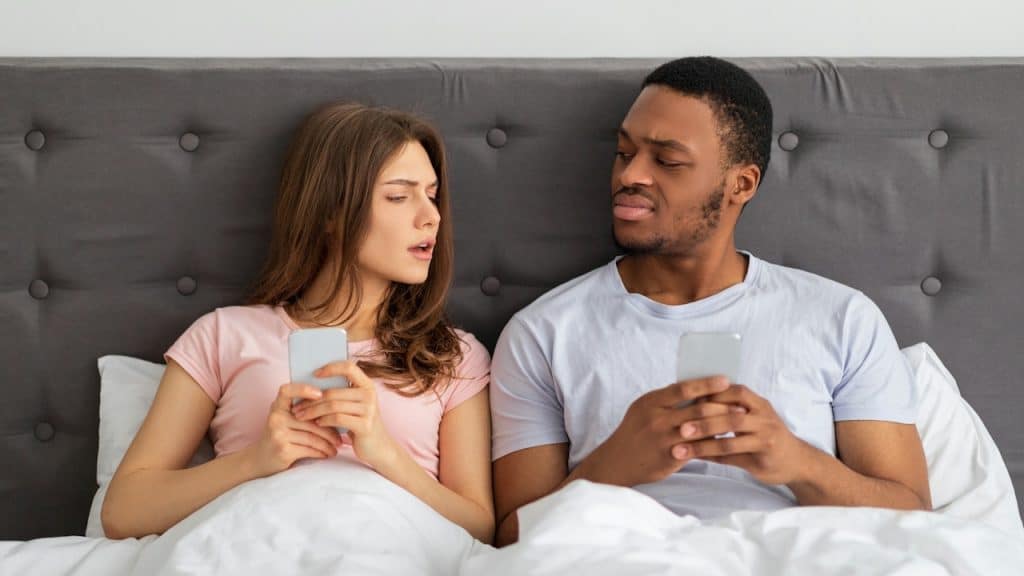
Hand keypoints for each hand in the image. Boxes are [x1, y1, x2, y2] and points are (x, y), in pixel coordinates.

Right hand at [244, 383, 343, 477]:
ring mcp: (278, 434)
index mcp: (277, 406)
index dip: (304, 389)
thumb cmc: (281, 436)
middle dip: (330, 429)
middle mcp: (276, 417)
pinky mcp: (283, 450)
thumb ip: (302, 411)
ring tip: (337, 446)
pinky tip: (327, 453)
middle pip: (310, 420)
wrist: (261, 459)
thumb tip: (334, 406)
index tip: (321, 394)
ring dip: (328, 443)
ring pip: (313, 436)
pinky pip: (309, 449)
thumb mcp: (285, 418)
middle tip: (342, 435)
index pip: (287, 390)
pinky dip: (322, 452)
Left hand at [291, 361, 398, 468]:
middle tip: (296, 407)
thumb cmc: (360, 424)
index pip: (349, 367)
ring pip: (333, 405)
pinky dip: (324, 420)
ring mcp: (369, 410)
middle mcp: (370, 394)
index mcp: (367, 385)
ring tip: (301, 416)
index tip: (314, 374)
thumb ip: (341, 393)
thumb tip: (310, 385)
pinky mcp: (365, 425)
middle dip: (311, 400)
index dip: (330, 368)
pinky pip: (337, 419)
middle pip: (333, 392)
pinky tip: (317, 424)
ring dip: (313, 411)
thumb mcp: (355, 405)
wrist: (379, 447)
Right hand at [578, 376, 737, 486]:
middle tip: (742, 405)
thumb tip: (696, 388)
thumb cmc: (635, 431)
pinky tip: (726, 441)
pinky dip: (713, 444)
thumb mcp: (643, 409)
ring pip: (701, 430)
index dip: (705, 384)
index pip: (682, 388)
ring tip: (740, 422)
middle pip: (697, 410)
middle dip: (723, 406)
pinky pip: (698, 449)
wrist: (617, 462)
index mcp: (651, 402)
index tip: (725, 380)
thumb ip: (666, 400)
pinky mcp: (670, 458)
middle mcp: (656, 419)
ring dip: (723, 426)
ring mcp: (663, 440)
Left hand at [674, 384, 810, 484]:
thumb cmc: (767, 437)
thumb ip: (728, 412)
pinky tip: (695, 458)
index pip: (731, 391)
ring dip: (703, 443)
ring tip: (680, 447)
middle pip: (729, 414)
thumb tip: (692, 406)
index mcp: (757, 402)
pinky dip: (712, 457)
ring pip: (729, 438)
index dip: (708, 395)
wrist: (797, 461)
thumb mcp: (752, 419)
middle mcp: (762, 416)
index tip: (684, 402)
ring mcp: (765, 435)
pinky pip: (733, 456)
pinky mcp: (763, 455)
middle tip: (679, 427)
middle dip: (702, 420)